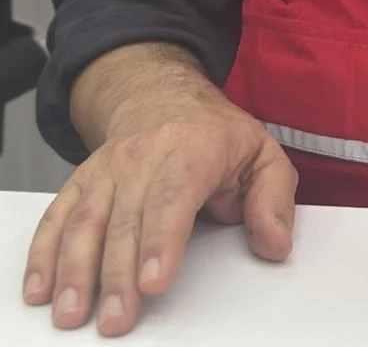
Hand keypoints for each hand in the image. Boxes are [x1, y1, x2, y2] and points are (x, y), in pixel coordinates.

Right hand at [22, 92, 296, 335]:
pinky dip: (43, 253)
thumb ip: (274, 201)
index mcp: (194, 149)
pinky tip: (40, 289)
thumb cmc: (216, 137)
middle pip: (126, 219)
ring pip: (86, 220)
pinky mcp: (82, 183)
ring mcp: (108, 170)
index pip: (175, 195)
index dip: (162, 239)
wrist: (164, 98)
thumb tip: (276, 243)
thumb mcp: (262, 155)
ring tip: (72, 313)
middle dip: (118, 274)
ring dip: (75, 270)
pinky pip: (57, 217)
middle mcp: (144, 156)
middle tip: (116, 320)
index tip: (154, 281)